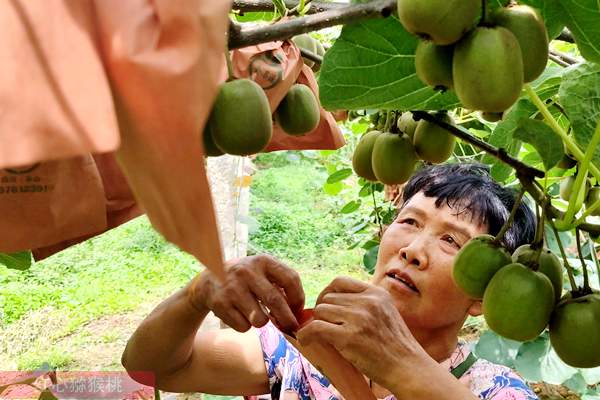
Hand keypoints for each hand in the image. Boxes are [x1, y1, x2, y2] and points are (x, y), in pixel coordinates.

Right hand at [189, 255, 304, 332]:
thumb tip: (299, 315)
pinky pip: (244, 327)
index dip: (299, 299)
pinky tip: (239, 315)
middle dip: (287, 319)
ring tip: (256, 315)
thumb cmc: (245, 280)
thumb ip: (281, 286)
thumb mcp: (261, 273)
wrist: (208, 282)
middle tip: (291, 328)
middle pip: (276, 301)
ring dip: (263, 323)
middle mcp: (247, 272)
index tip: (298, 311)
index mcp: (263, 261)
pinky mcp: (220, 304)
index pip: (291, 279)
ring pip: (260, 320)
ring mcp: (232, 288)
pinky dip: (246, 326)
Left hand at [296, 277, 427, 388]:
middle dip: (323, 312)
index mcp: (376, 293)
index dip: (328, 293)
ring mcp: (358, 318)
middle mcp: (367, 301)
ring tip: (322, 336)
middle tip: (324, 326)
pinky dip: (306, 334)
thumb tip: (335, 302)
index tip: (326, 306)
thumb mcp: (386, 312)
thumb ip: (366, 303)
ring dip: (318, 324)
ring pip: (321, 312)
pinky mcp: (349, 336)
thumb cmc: (396, 345)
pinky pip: (316, 328)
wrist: (408, 368)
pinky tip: (306, 340)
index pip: (340, 281)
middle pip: (328, 298)